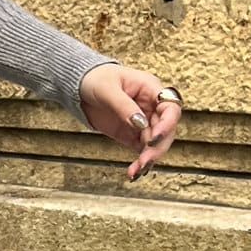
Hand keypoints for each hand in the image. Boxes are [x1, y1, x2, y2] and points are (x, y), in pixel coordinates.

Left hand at [78, 64, 180, 182]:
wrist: (80, 86)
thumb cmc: (96, 78)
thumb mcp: (108, 89)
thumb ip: (124, 106)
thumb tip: (140, 123)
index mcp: (150, 90)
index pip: (170, 108)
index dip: (168, 124)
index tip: (155, 137)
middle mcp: (151, 107)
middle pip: (166, 130)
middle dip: (157, 147)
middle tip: (144, 160)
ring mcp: (143, 122)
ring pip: (155, 144)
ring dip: (148, 158)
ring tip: (135, 170)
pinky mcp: (132, 134)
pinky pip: (141, 150)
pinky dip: (139, 162)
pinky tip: (133, 171)